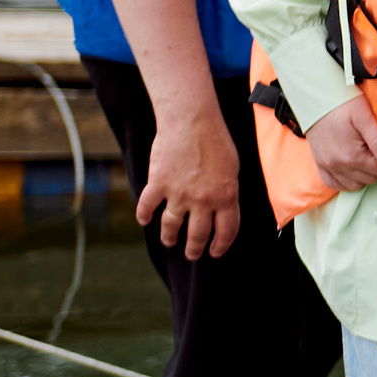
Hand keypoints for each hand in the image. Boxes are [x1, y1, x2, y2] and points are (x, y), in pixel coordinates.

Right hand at [139, 99, 242, 260]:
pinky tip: (145, 221)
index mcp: (226, 196)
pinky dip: (144, 216)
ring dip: (169, 237)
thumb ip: (227, 192)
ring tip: (169, 241)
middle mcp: (203, 200)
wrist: (192, 122)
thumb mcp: (233, 170)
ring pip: (171, 226)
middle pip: (198, 235)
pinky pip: (147, 207)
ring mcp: (179, 193)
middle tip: (191, 254)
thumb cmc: (216, 142)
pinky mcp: (158, 184)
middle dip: (194, 249)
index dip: (220, 246)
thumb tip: (224, 209)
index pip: (226, 231)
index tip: (215, 253)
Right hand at [306, 94, 376, 192]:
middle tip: (376, 149)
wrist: (316, 98)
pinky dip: (346, 180)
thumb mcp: (365, 118)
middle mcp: (338, 165)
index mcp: (353, 156)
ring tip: (366, 157)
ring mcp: (327, 166)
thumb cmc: (344, 104)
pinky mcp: (319, 164)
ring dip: (364, 174)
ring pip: (355, 185)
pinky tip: (352, 169)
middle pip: (371, 178)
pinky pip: (334, 184)